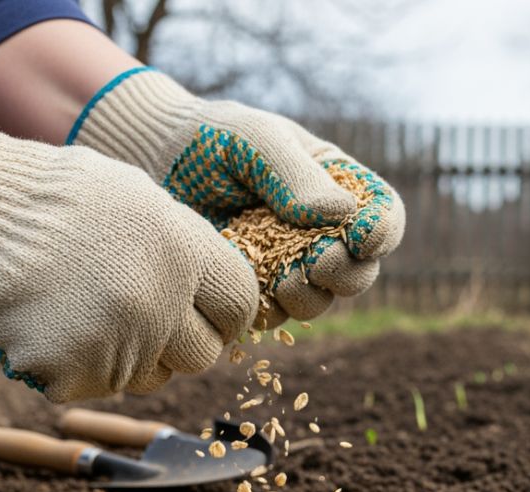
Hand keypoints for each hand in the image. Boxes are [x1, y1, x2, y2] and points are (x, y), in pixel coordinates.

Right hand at [0, 86, 258, 401]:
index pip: (239, 306)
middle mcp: (159, 301)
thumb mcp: (138, 199)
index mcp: (184, 250)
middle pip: (202, 354)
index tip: (203, 311)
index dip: (223, 312)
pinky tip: (49, 325)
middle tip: (139, 317)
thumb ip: (186, 249)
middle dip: (179, 343)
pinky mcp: (70, 374)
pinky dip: (75, 367)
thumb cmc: (53, 197)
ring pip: (149, 376)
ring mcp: (115, 342)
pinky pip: (95, 386)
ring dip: (127, 356)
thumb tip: (218, 294)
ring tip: (83, 309)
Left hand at [69, 68, 403, 326]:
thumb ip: (295, 173)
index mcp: (335, 188)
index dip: (383, 232)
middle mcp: (319, 233)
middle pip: (359, 270)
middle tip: (320, 264)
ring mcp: (285, 266)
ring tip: (281, 280)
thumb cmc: (207, 138)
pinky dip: (266, 310)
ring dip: (308, 296)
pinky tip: (248, 291)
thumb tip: (340, 215)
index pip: (383, 216)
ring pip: (319, 300)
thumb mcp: (255, 139)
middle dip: (346, 274)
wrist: (146, 161)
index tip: (363, 237)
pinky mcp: (249, 291)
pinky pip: (271, 315)